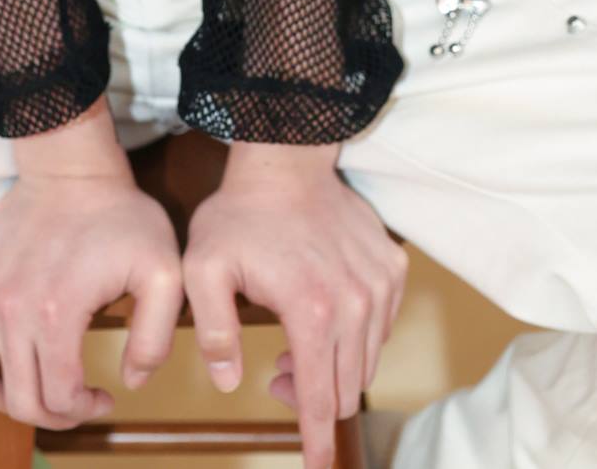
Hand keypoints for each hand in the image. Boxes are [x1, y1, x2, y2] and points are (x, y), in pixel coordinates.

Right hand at [0, 102, 184, 429]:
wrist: (69, 164)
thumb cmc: (119, 216)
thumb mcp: (163, 272)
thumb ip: (155, 338)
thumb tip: (131, 381)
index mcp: (54, 313)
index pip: (57, 397)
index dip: (84, 411)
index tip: (103, 397)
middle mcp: (7, 308)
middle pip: (16, 400)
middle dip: (49, 416)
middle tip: (73, 403)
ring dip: (8, 397)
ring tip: (38, 386)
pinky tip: (21, 342)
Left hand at [180, 142, 407, 468]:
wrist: (284, 159)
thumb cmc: (240, 214)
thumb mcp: (203, 269)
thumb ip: (212, 331)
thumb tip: (229, 381)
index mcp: (312, 310)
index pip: (320, 395)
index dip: (316, 438)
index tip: (317, 465)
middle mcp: (357, 303)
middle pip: (346, 386)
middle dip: (313, 395)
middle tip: (277, 373)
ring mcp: (380, 285)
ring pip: (366, 360)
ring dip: (333, 366)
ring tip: (295, 343)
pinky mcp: (393, 269)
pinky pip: (382, 326)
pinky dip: (356, 334)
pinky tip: (324, 312)